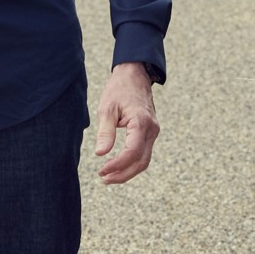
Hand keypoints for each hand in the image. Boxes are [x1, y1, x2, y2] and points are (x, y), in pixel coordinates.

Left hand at [93, 62, 158, 184]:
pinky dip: (131, 162)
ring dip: (128, 171)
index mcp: (141, 122)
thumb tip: (100, 154)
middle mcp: (151, 129)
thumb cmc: (119, 89)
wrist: (135, 74)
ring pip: (144, 160)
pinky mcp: (150, 132)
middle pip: (141, 162)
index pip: (132, 152)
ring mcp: (153, 132)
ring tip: (108, 176)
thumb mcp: (107, 108)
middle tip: (103, 179)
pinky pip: (144, 152)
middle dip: (123, 174)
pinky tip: (117, 166)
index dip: (117, 165)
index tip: (101, 170)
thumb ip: (105, 132)